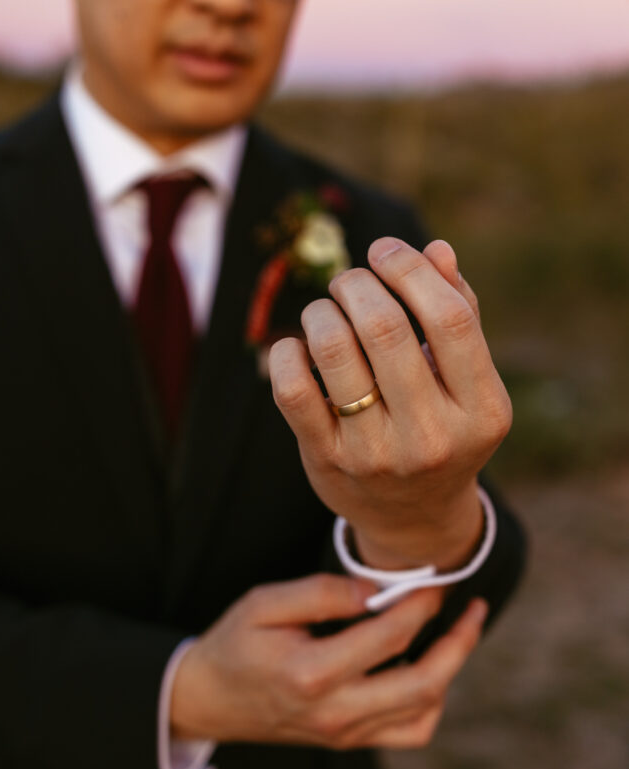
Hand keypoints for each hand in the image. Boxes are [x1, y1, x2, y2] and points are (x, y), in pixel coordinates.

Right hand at [169, 573, 487, 749]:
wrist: (209, 701)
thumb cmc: (234, 643)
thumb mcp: (263, 603)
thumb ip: (322, 592)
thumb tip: (378, 589)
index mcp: (312, 673)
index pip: (391, 636)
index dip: (422, 603)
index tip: (435, 578)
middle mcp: (336, 712)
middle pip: (425, 682)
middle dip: (460, 640)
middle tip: (473, 606)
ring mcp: (346, 734)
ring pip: (425, 710)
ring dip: (451, 669)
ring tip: (457, 632)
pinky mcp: (350, 742)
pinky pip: (410, 731)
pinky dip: (430, 702)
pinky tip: (425, 669)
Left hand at [268, 238, 512, 570]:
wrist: (412, 518)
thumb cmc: (442, 428)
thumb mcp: (467, 383)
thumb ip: (460, 314)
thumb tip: (437, 250)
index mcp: (483, 410)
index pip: (450, 318)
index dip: (411, 269)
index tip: (385, 251)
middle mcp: (433, 436)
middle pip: (385, 327)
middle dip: (358, 284)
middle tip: (349, 283)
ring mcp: (377, 454)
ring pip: (334, 349)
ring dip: (322, 311)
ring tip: (326, 312)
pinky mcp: (328, 461)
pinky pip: (293, 389)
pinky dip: (286, 352)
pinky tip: (297, 347)